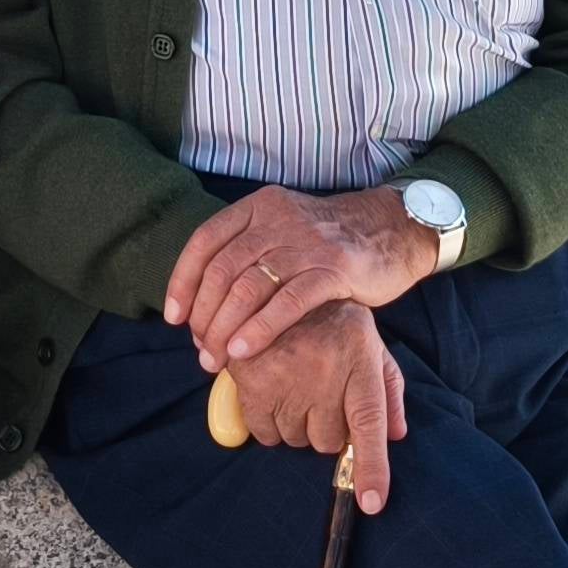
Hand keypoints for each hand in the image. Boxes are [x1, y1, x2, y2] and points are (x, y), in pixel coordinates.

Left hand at [167, 184, 434, 371]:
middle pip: (223, 269)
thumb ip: (248, 253)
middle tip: (201, 349)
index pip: (205, 241)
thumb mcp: (283, 231)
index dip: (183, 281)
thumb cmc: (328, 243)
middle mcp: (278, 220)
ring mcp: (306, 243)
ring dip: (226, 329)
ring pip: (249, 288)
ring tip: (217, 359)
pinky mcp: (334, 269)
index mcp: (259, 208)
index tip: (175, 317)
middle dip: (204, 315)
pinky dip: (260, 329)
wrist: (392, 230)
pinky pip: (288, 302)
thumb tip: (202, 303)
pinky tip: (245, 351)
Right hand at [219, 299, 409, 514]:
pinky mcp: (253, 383)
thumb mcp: (369, 345)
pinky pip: (265, 432)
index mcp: (360, 363)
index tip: (372, 503)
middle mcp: (327, 374)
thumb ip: (388, 389)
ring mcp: (288, 379)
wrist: (278, 281)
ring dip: (297, 426)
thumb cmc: (333, 321)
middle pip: (328, 441)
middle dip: (326, 428)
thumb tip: (397, 435)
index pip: (370, 427)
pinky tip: (273, 394)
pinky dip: (270, 424)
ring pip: (296, 439)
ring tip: (296, 389)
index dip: (372, 470)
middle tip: (321, 396)